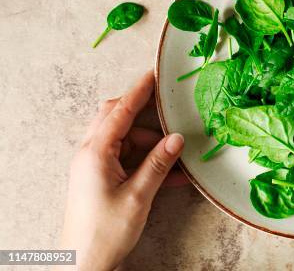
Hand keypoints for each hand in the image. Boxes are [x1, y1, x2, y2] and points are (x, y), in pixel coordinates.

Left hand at [59, 70, 186, 270]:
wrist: (83, 263)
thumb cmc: (106, 232)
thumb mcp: (139, 196)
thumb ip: (159, 163)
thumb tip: (177, 138)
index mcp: (96, 152)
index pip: (119, 110)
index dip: (139, 91)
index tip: (154, 74)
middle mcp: (90, 153)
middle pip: (114, 117)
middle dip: (141, 113)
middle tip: (167, 112)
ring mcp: (92, 165)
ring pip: (122, 138)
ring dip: (148, 143)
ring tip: (175, 157)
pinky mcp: (98, 178)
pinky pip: (124, 158)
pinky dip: (144, 160)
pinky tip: (170, 174)